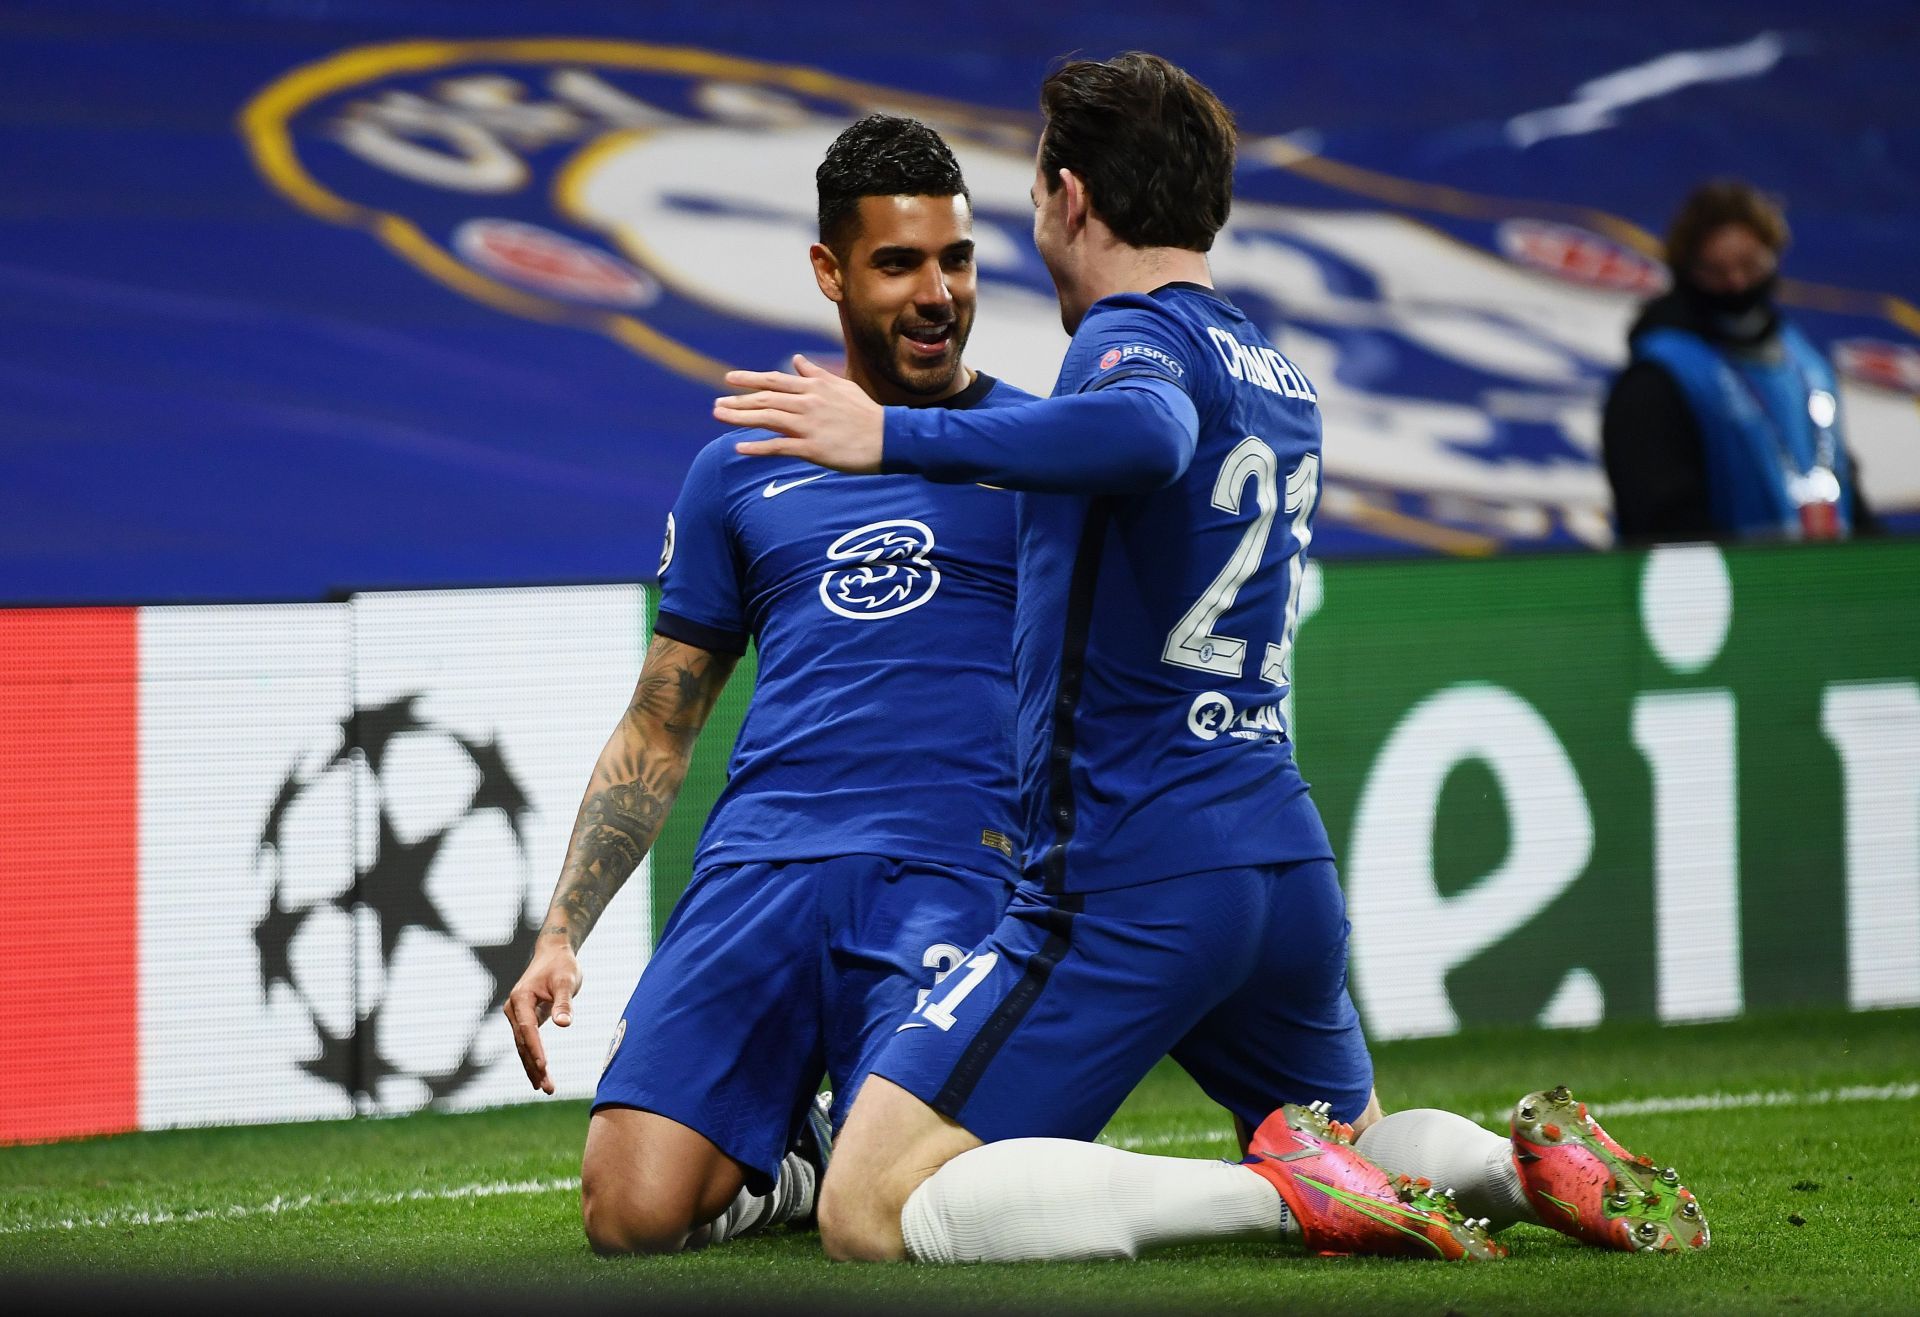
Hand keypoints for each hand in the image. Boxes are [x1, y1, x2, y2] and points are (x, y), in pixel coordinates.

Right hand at [503, 937, 582, 1094]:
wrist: (554, 954)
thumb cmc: (562, 965)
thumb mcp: (566, 981)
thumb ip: (564, 1003)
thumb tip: (563, 1024)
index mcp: (520, 998)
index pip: (527, 1028)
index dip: (535, 1048)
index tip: (544, 1066)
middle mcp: (513, 1008)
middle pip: (523, 1043)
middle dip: (534, 1066)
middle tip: (547, 1088)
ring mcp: (516, 1015)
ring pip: (522, 1047)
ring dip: (533, 1068)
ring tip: (545, 1089)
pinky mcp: (524, 1020)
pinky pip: (527, 1043)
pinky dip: (533, 1059)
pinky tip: (540, 1075)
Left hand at [714, 354, 884, 473]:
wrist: (889, 439)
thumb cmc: (866, 414)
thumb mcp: (841, 387)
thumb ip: (816, 373)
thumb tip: (797, 359)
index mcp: (815, 387)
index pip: (775, 380)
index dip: (749, 379)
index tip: (728, 379)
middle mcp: (808, 403)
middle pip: (765, 399)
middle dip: (738, 401)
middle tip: (716, 405)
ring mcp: (809, 426)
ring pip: (767, 419)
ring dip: (740, 418)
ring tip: (720, 418)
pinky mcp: (812, 448)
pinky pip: (779, 447)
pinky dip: (757, 447)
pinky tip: (739, 448)